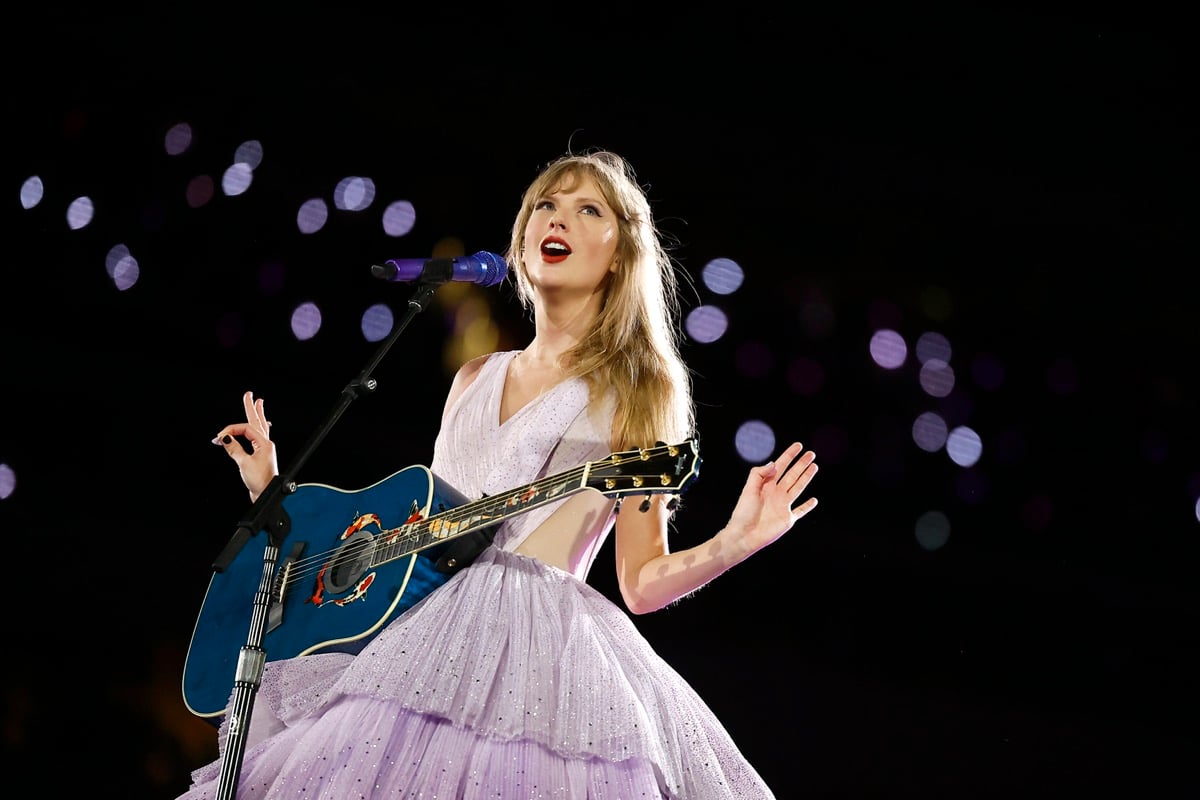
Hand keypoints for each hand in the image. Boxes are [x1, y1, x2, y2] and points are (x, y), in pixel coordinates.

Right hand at [212, 391, 278, 500]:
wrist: (265, 494)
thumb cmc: (259, 481)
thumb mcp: (243, 463)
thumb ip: (234, 449)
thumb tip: (224, 438)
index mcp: (264, 444)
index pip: (246, 429)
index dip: (231, 430)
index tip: (219, 437)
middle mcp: (266, 444)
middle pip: (257, 421)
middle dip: (252, 408)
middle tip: (249, 394)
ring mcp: (264, 448)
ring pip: (259, 427)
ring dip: (257, 414)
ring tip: (258, 403)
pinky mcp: (261, 454)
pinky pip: (258, 436)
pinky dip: (258, 428)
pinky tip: (262, 425)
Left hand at [723, 442, 818, 557]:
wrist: (744, 535)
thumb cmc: (743, 512)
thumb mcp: (749, 489)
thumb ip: (759, 474)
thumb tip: (774, 463)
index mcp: (766, 485)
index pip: (780, 466)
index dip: (789, 455)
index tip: (799, 446)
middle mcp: (776, 493)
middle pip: (792, 475)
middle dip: (801, 464)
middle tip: (811, 454)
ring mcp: (783, 506)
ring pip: (798, 488)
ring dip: (806, 477)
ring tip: (814, 466)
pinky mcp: (787, 519)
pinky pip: (800, 511)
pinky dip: (807, 506)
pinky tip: (814, 500)